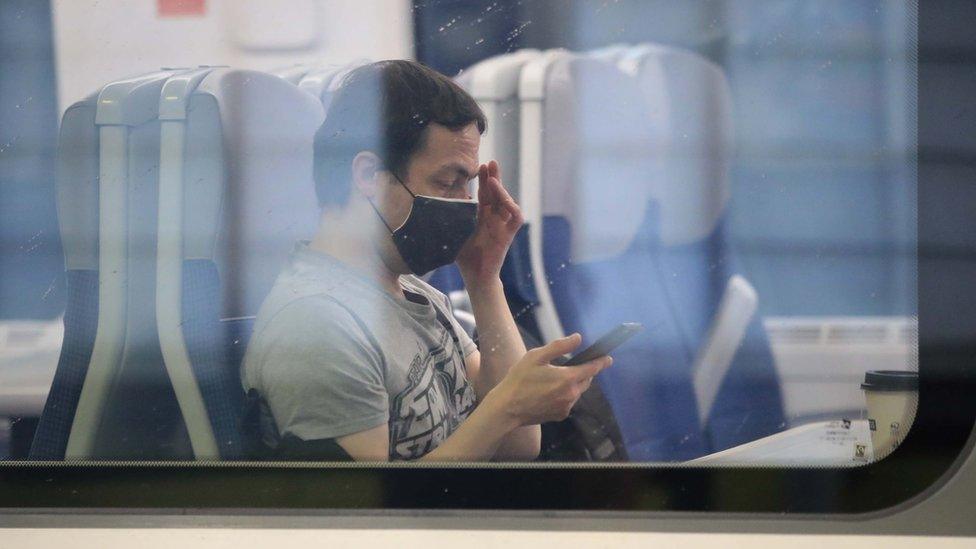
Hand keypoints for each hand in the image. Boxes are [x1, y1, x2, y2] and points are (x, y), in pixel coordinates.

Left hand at [456, 160, 522, 284]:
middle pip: (497, 194)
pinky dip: (512, 207)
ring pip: (507, 202)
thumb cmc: (465, 258)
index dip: (483, 181)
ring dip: (501, 190)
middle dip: (494, 178)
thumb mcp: (454, 234)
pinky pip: (516, 218)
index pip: (485, 194)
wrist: (475, 277)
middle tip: (490, 163)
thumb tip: (437, 204)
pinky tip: (505, 200)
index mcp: (482, 217)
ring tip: (493, 179)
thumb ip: (450, 220)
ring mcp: (502, 226)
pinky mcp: (508, 235)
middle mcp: (494, 219)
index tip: (480, 167)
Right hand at [487, 333, 613, 425]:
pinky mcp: (560, 415)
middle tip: (573, 366)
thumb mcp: (536, 356)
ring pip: (577, 392)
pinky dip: (565, 395)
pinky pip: (569, 402)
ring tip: (556, 379)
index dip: (601, 362)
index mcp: (567, 378)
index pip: (592, 369)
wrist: (507, 408)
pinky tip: (549, 392)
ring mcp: (566, 407)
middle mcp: (571, 394)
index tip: (608, 358)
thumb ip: (559, 346)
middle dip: (584, 372)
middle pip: (586, 380)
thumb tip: (578, 338)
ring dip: (573, 384)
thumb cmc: (519, 379)